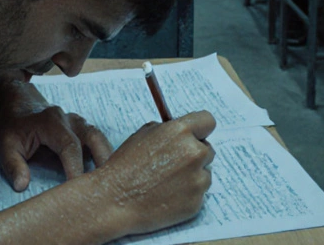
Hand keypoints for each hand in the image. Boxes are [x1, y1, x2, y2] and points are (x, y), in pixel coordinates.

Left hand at [0, 87, 113, 191]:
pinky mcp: (83, 128)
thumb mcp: (5, 145)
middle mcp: (69, 120)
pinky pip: (98, 139)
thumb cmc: (14, 127)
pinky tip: (107, 172)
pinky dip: (104, 154)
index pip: (70, 146)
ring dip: (107, 157)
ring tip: (112, 180)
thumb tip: (22, 186)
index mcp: (51, 122)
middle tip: (106, 185)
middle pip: (93, 138)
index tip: (78, 189)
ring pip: (99, 136)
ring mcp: (78, 122)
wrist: (21, 103)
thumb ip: (13, 165)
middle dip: (102, 161)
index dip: (76, 168)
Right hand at [89, 111, 216, 235]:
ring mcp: (197, 180)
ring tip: (166, 182)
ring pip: (205, 172)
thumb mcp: (143, 135)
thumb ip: (168, 130)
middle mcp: (194, 153)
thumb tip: (184, 132)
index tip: (196, 135)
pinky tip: (167, 195)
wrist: (116, 200)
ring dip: (192, 175)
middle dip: (194, 154)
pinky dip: (187, 194)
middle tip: (175, 163)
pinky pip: (199, 193)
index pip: (208, 121)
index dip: (200, 128)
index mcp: (180, 132)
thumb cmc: (125, 166)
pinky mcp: (197, 202)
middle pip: (208, 149)